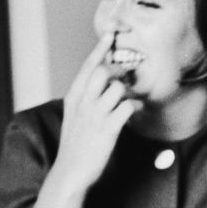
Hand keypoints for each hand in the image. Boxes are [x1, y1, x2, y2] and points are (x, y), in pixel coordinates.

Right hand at [49, 33, 139, 191]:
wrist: (71, 172)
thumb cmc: (76, 145)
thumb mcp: (75, 117)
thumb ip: (85, 99)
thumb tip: (102, 85)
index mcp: (74, 98)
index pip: (87, 67)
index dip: (99, 49)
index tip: (109, 35)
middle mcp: (83, 103)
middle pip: (102, 72)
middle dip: (117, 71)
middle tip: (125, 79)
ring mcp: (95, 116)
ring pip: (116, 88)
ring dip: (128, 92)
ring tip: (129, 101)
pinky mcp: (108, 130)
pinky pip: (126, 107)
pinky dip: (134, 106)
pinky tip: (135, 112)